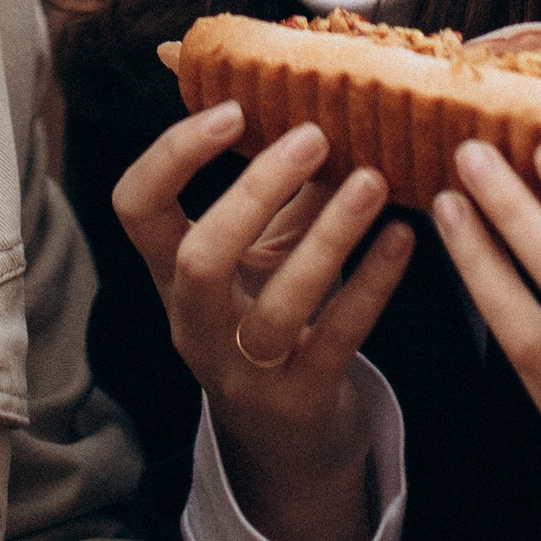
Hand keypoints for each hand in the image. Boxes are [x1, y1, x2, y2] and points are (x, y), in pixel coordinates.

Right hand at [113, 98, 414, 540]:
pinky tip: (404, 238)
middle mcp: (195, 324)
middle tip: (314, 136)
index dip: (173, 155)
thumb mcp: (260, 254)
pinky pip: (338, 338)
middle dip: (254, 192)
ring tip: (374, 180)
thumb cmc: (274, 318)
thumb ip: (279, 191)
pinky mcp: (301, 398)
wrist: (289, 443)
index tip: (232, 109)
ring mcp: (244, 370)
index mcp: (171, 275)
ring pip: (277, 305)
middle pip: (200, 258)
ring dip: (329, 236)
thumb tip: (314, 97)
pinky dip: (373, 284)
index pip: (136, 208)